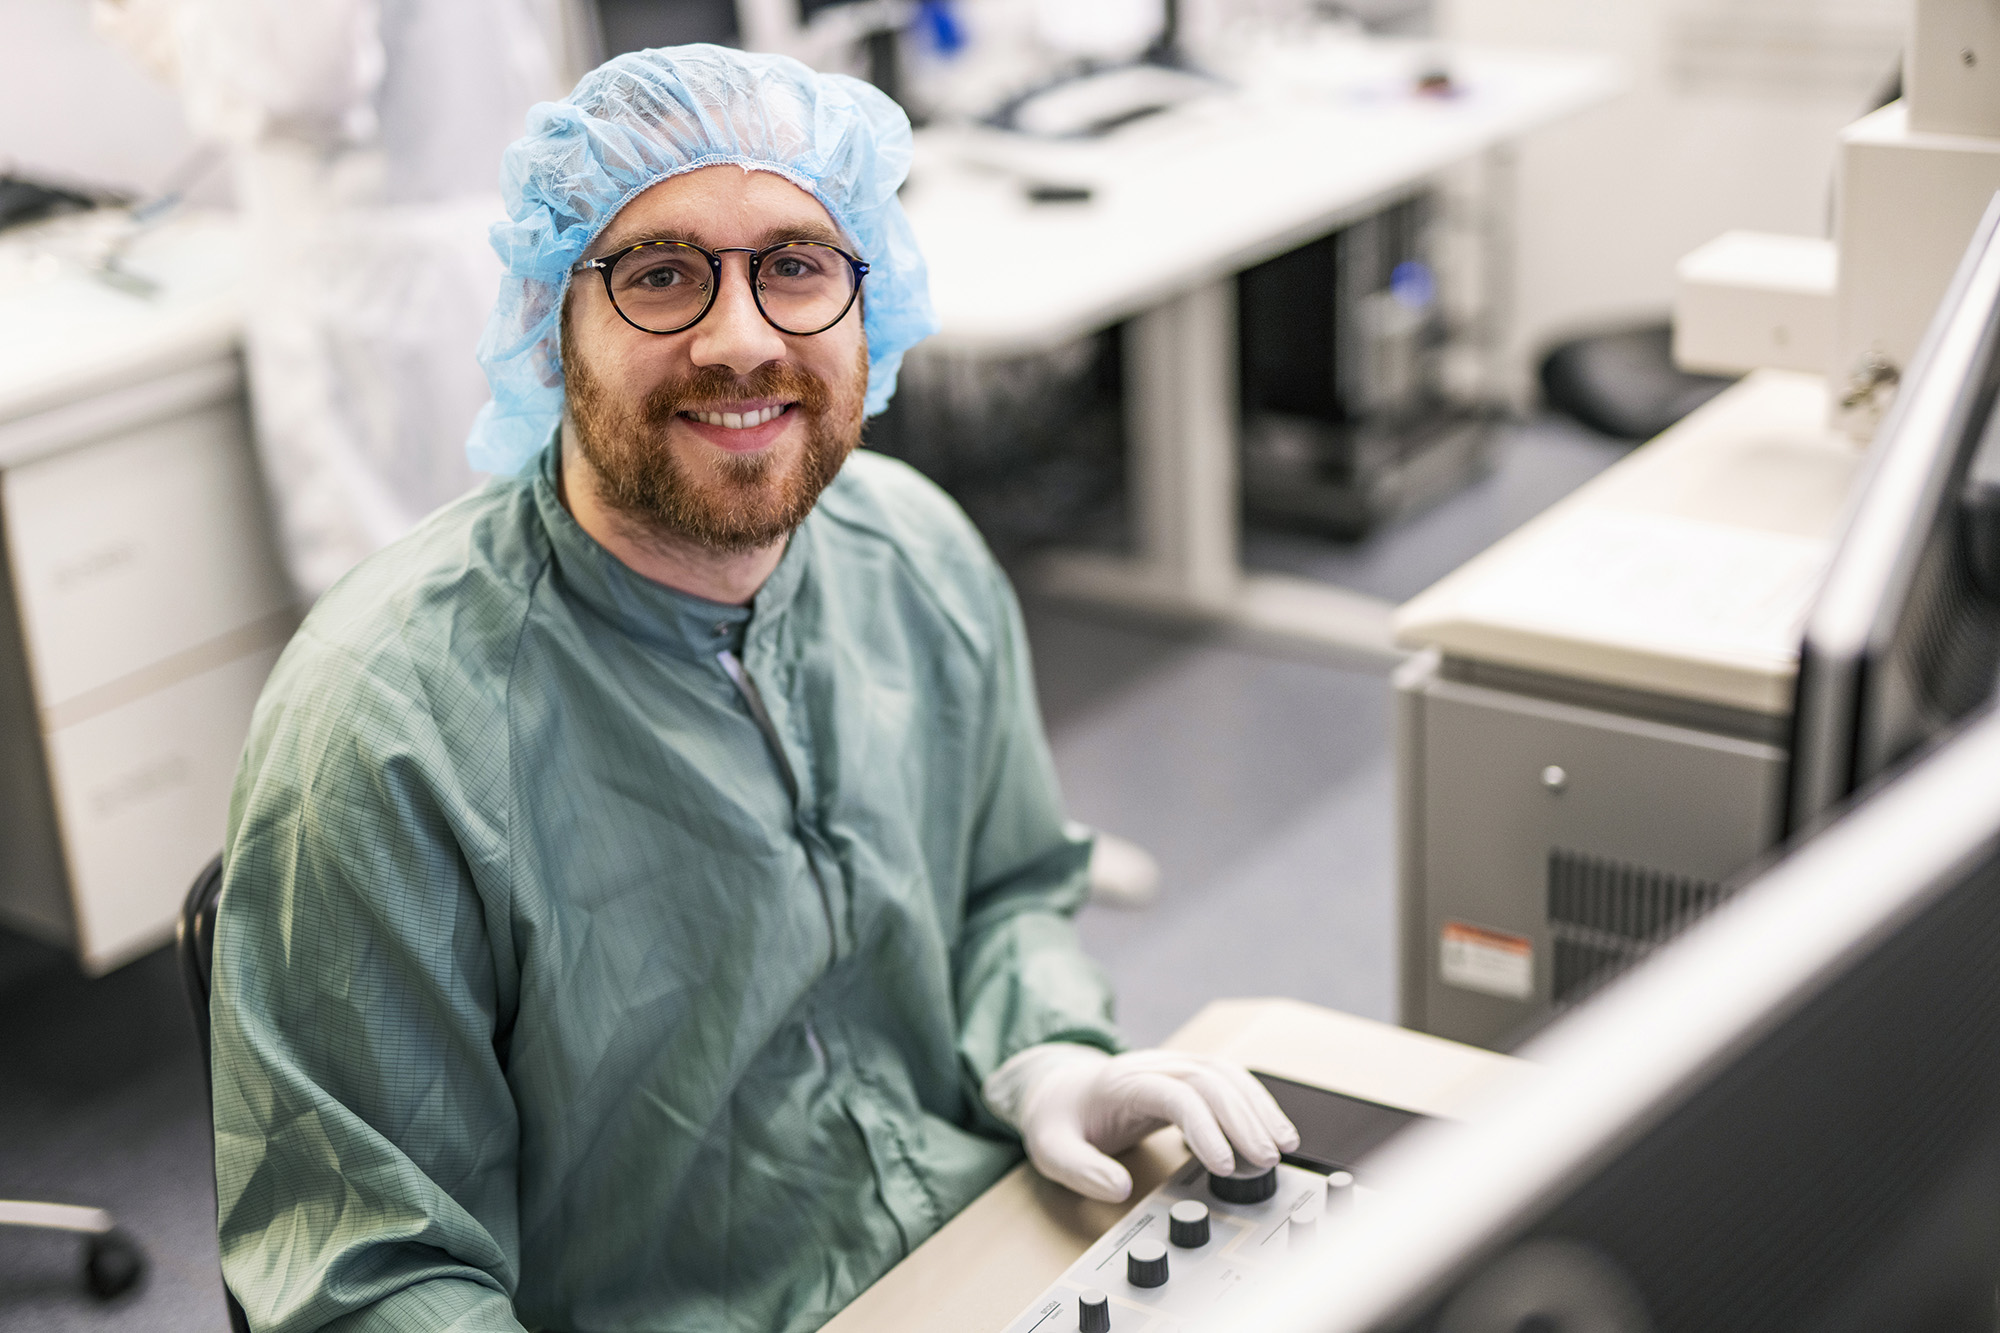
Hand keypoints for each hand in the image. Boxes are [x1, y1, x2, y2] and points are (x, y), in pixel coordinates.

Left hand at [984, 1044, 1300, 1201]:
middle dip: (1243, 1121)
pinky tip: (1273, 1130)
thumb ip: (1081, 1170)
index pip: (1174, 1094)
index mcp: (1122, 1081)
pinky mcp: (1187, 1076)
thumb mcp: (1051, 1148)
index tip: (1223, 1165)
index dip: (1204, 1127)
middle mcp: (1154, 1066)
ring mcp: (1173, 1066)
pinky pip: (1229, 1081)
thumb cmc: (1059, 1119)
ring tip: (1282, 1147)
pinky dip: (1255, 1103)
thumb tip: (1119, 1189)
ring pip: (1227, 1076)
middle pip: (1210, 1081)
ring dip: (1258, 1109)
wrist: (1059, 1088)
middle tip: (1266, 1162)